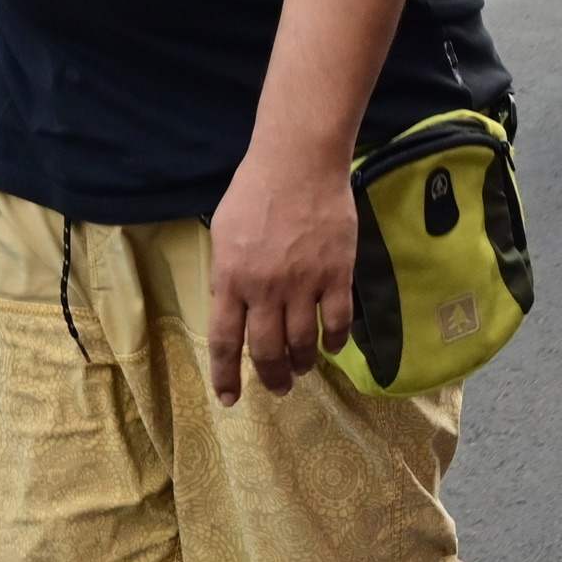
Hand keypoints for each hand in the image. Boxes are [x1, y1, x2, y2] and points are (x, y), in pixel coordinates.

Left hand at [204, 138, 356, 404]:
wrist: (299, 162)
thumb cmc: (255, 190)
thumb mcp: (224, 233)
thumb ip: (227, 275)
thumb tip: (231, 307)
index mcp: (231, 279)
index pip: (226, 341)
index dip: (226, 376)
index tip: (230, 399)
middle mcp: (265, 289)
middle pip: (267, 351)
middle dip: (272, 378)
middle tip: (279, 388)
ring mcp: (304, 283)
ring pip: (303, 342)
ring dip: (303, 363)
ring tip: (303, 369)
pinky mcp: (337, 274)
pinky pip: (337, 321)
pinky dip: (335, 340)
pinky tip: (333, 345)